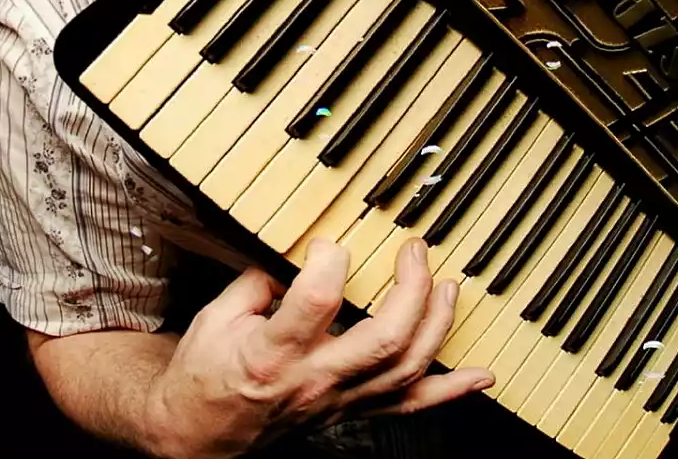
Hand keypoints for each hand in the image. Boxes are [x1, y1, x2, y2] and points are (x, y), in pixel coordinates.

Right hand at [143, 237, 493, 458]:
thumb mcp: (214, 319)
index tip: (334, 240)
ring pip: (405, 369)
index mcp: (273, 352)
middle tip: (415, 251)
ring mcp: (338, 400)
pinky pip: (410, 405)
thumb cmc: (205, 376)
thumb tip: (294, 254)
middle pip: (383, 339)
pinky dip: (450, 391)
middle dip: (412, 290)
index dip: (333, 260)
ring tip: (448, 286)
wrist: (198, 436)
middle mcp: (313, 380)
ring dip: (437, 325)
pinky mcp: (351, 410)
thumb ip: (256, 282)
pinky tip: (479, 375)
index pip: (317, 301)